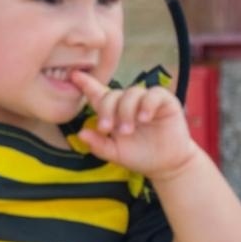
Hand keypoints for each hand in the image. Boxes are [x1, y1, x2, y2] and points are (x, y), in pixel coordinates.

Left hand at [71, 73, 199, 182]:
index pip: (99, 95)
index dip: (87, 84)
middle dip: (106, 110)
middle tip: (107, 129)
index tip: (74, 76)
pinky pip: (154, 94)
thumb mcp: (116, 153)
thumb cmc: (140, 157)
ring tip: (128, 130)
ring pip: (131, 93)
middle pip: (112, 94)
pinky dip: (147, 104)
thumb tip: (81, 133)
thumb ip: (99, 145)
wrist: (166, 165)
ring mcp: (146, 101)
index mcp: (114, 113)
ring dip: (126, 111)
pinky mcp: (164, 101)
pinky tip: (144, 118)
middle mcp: (129, 103)